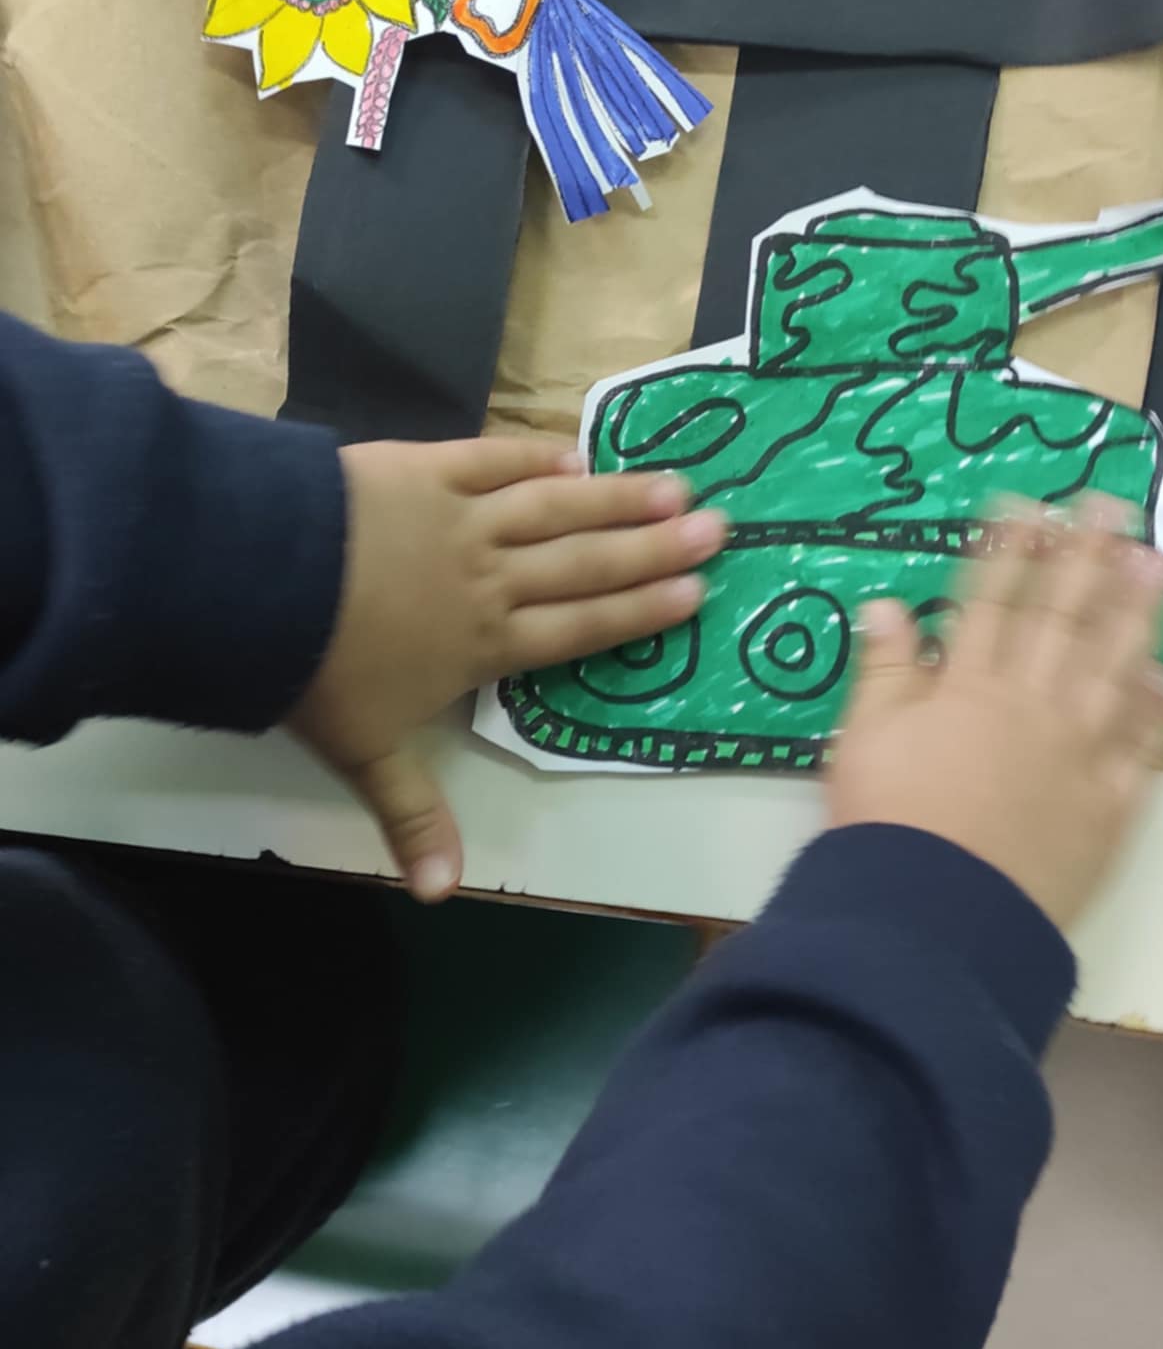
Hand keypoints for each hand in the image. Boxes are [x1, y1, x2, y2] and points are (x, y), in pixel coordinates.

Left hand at [289, 436, 726, 901]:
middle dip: (654, 550)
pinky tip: (578, 452)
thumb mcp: (365, 754)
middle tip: (717, 530)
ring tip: (676, 486)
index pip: (578, 628)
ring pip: (556, 508)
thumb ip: (414, 817)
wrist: (259, 581)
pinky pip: (495, 459)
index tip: (697, 594)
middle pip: (585, 564)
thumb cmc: (316, 671)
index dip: (639, 611)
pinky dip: (538, 456)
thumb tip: (441, 897)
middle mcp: (491, 578)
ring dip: (618, 498)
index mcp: (485, 644)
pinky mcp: (425, 468)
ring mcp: (462, 518)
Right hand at [826, 497, 1162, 935]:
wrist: (933, 915)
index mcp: (969, 685)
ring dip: (1140, 614)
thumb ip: (884, 669)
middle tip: (1113, 508)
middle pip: (1064, 618)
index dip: (1012, 549)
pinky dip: (1161, 714)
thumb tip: (889, 604)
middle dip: (1087, 558)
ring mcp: (1079, 752)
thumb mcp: (863, 737)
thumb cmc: (887, 823)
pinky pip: (1142, 750)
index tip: (1032, 504)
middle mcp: (1033, 703)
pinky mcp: (1108, 806)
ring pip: (1115, 668)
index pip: (994, 600)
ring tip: (1161, 567)